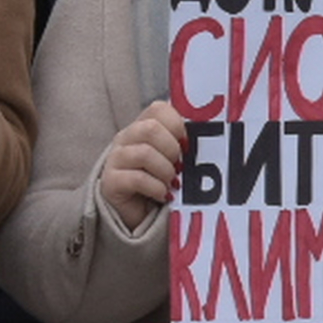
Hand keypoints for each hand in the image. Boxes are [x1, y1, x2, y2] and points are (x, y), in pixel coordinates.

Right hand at [97, 99, 188, 231]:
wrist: (137, 213)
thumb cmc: (162, 180)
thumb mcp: (175, 157)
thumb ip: (184, 141)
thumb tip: (211, 126)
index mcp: (142, 126)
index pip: (158, 109)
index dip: (178, 124)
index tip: (187, 144)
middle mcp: (125, 138)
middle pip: (150, 129)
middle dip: (172, 149)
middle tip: (179, 166)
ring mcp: (115, 159)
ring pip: (144, 153)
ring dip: (166, 170)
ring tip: (172, 182)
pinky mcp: (110, 182)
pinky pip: (137, 179)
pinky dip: (157, 188)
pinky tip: (163, 194)